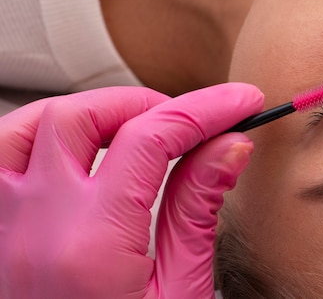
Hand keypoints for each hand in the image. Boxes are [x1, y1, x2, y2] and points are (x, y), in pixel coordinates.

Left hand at [0, 84, 262, 297]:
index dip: (206, 109)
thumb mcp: (180, 292)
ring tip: (127, 126)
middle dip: (142, 103)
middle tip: (187, 120)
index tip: (238, 103)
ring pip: (23, 128)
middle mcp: (33, 226)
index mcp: (91, 244)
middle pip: (79, 116)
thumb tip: (228, 147)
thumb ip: (197, 210)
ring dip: (82, 114)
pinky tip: (72, 153)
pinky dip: (34, 140)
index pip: (153, 136)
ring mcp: (1, 231)